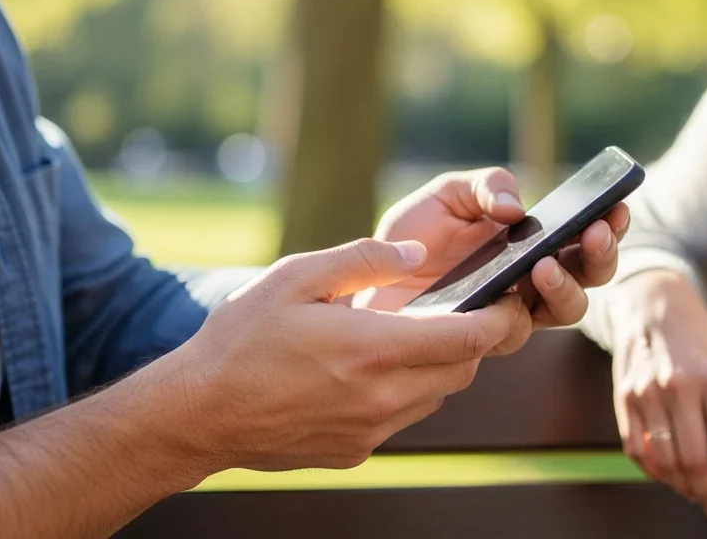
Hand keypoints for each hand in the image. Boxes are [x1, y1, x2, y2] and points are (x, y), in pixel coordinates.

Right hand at [171, 237, 522, 471]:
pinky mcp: (356, 451)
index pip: (469, 338)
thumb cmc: (242, 339)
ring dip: (436, 367)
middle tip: (456, 311)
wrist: (200, 413)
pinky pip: (401, 418)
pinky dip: (403, 392)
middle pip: (462, 370)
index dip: (497, 318)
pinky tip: (366, 371)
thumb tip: (416, 256)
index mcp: (374, 348)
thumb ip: (363, 260)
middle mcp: (383, 396)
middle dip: (470, 341)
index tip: (506, 299)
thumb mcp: (296, 277)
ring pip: (435, 396)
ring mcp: (371, 430)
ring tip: (404, 337)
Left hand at [352, 167, 629, 354]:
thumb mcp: (448, 194)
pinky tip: (506, 294)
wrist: (367, 280)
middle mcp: (533, 281)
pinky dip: (517, 313)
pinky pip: (515, 333)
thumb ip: (485, 187)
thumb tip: (516, 209)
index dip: (610, 222)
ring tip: (544, 265)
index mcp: (534, 242)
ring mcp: (513, 312)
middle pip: (591, 276)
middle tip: (595, 232)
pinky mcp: (485, 339)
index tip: (617, 206)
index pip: (585, 235)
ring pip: (566, 310)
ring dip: (567, 287)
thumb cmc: (412, 236)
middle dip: (602, 255)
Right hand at [608, 271, 706, 520]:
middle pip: (694, 458)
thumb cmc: (700, 341)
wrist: (653, 304)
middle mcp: (679, 385)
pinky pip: (636, 449)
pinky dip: (654, 471)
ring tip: (697, 494)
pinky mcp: (623, 396)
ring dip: (683, 487)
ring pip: (664, 459)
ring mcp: (646, 391)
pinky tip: (669, 476)